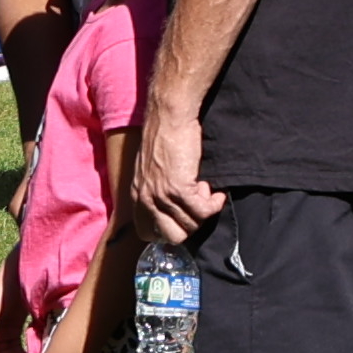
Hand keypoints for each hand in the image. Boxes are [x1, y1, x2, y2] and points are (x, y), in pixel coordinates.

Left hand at [125, 103, 219, 246]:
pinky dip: (214, 204)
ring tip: (204, 189)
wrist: (169, 116)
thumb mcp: (150, 170)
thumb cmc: (164, 138)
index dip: (171, 229)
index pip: (148, 233)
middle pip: (173, 236)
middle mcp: (146, 199)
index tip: (182, 215)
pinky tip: (216, 192)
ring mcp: (161, 195)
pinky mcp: (178, 188)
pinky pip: (204, 211)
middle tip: (196, 204)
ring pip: (192, 224)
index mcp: (137, 196)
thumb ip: (155, 192)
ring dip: (204, 209)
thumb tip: (174, 211)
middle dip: (191, 225)